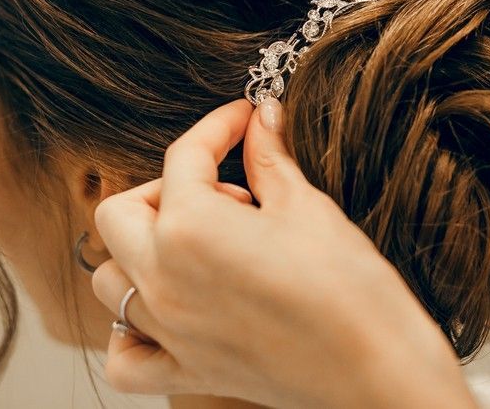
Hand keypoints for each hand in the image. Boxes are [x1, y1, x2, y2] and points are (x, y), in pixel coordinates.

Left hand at [91, 98, 476, 408]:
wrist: (378, 370)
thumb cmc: (351, 288)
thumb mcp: (308, 207)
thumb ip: (271, 159)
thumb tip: (262, 120)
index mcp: (191, 228)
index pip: (185, 156)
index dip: (219, 126)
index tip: (244, 119)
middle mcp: (163, 279)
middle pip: (119, 214)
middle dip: (164, 187)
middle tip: (223, 188)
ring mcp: (168, 331)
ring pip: (111, 280)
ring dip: (141, 252)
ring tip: (201, 246)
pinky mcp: (187, 370)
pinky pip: (125, 355)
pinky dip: (131, 332)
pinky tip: (170, 310)